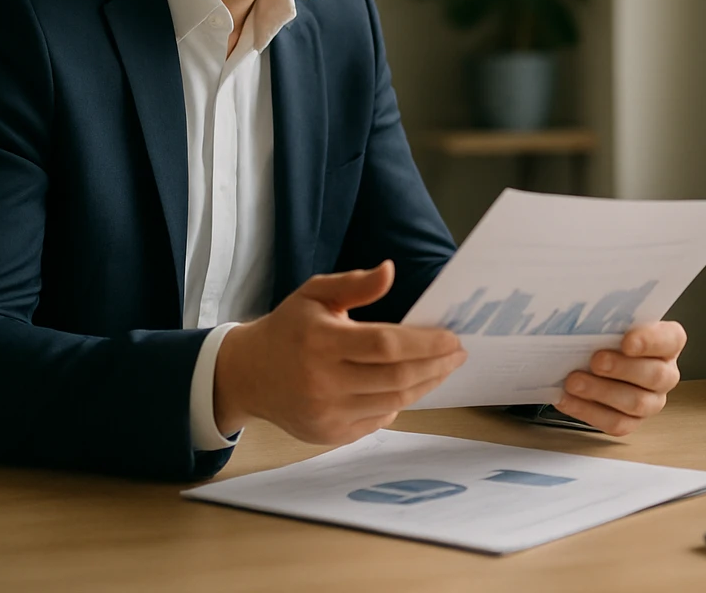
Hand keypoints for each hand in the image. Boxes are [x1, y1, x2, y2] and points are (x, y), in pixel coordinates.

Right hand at [213, 260, 467, 444]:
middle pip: (396, 378)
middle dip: (436, 365)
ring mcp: (326, 413)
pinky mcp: (330, 434)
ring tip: (443, 368)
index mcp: (320, 343)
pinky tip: (412, 385)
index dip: (425, 343)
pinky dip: (400, 402)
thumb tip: (390, 270)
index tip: (453, 338)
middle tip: (457, 353)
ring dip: (426, 384)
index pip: (385, 345)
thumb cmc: (288, 329)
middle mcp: (322, 382)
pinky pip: (379, 419)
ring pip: (393, 401)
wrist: (248, 375)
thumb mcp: (314, 294)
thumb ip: (354, 284)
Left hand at [553, 321, 686, 436]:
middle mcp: (666, 374)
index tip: (627, 341)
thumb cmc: (610, 337)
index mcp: (668, 343)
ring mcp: (652, 401)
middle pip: (655, 375)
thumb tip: (590, 317)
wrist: (596, 359)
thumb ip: (610, 319)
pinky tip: (568, 400)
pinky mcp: (632, 421)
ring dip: (601, 392)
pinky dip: (589, 412)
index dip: (651, 341)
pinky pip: (617, 423)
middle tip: (596, 361)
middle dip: (622, 368)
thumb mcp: (613, 322)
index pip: (670, 340)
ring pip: (636, 403)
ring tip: (574, 382)